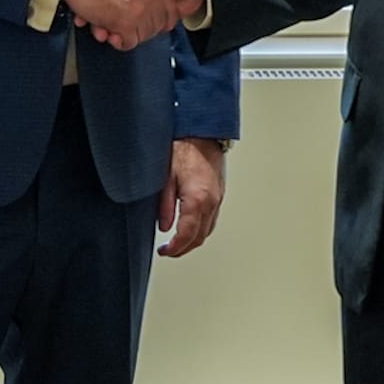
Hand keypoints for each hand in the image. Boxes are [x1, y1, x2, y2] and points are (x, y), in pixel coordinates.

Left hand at [157, 137, 226, 257]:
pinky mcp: (219, 193)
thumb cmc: (183, 147)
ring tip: (178, 243)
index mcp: (197, 199)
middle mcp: (211, 202)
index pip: (187, 235)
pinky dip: (201, 229)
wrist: (203, 131)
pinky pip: (212, 219)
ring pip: (208, 230)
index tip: (164, 252)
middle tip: (168, 251)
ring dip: (193, 240)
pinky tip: (191, 228)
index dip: (174, 249)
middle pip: (200, 237)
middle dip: (183, 249)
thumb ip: (164, 205)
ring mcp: (218, 198)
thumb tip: (163, 226)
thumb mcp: (165, 176)